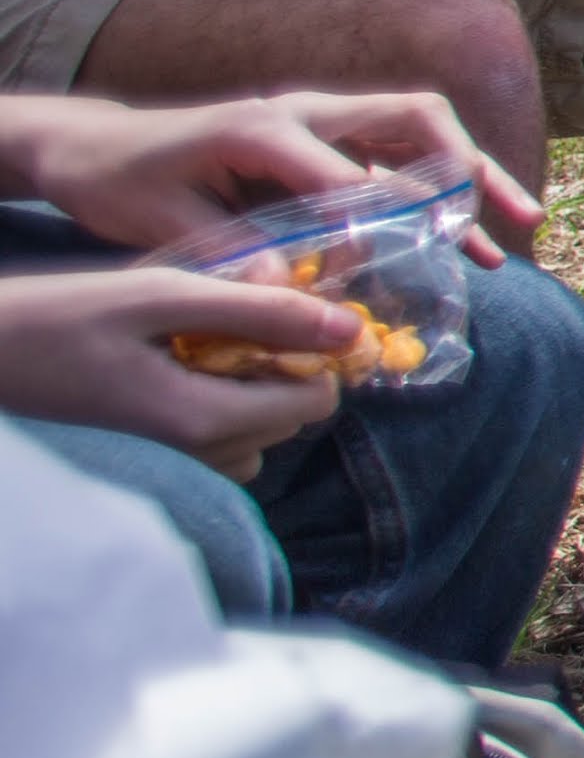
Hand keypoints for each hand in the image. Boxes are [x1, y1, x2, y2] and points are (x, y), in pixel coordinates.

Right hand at [0, 265, 373, 470]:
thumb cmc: (58, 317)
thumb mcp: (161, 296)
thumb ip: (258, 310)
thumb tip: (351, 329)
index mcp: (206, 420)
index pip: (316, 401)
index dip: (315, 350)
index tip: (282, 305)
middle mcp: (200, 455)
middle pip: (292, 413)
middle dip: (281, 360)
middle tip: (225, 309)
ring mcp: (177, 461)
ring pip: (261, 427)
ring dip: (250, 379)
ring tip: (194, 335)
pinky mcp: (158, 452)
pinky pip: (223, 435)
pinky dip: (220, 398)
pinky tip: (177, 360)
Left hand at [14, 90, 536, 259]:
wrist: (98, 149)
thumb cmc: (123, 181)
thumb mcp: (161, 222)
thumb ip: (230, 252)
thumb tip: (286, 290)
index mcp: (265, 126)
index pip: (348, 171)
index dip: (376, 225)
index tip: (386, 273)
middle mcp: (306, 112)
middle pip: (416, 119)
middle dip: (471, 167)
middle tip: (514, 216)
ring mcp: (322, 125)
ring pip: (422, 136)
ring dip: (473, 178)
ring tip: (521, 224)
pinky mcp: (327, 147)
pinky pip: (399, 162)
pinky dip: (438, 195)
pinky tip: (465, 240)